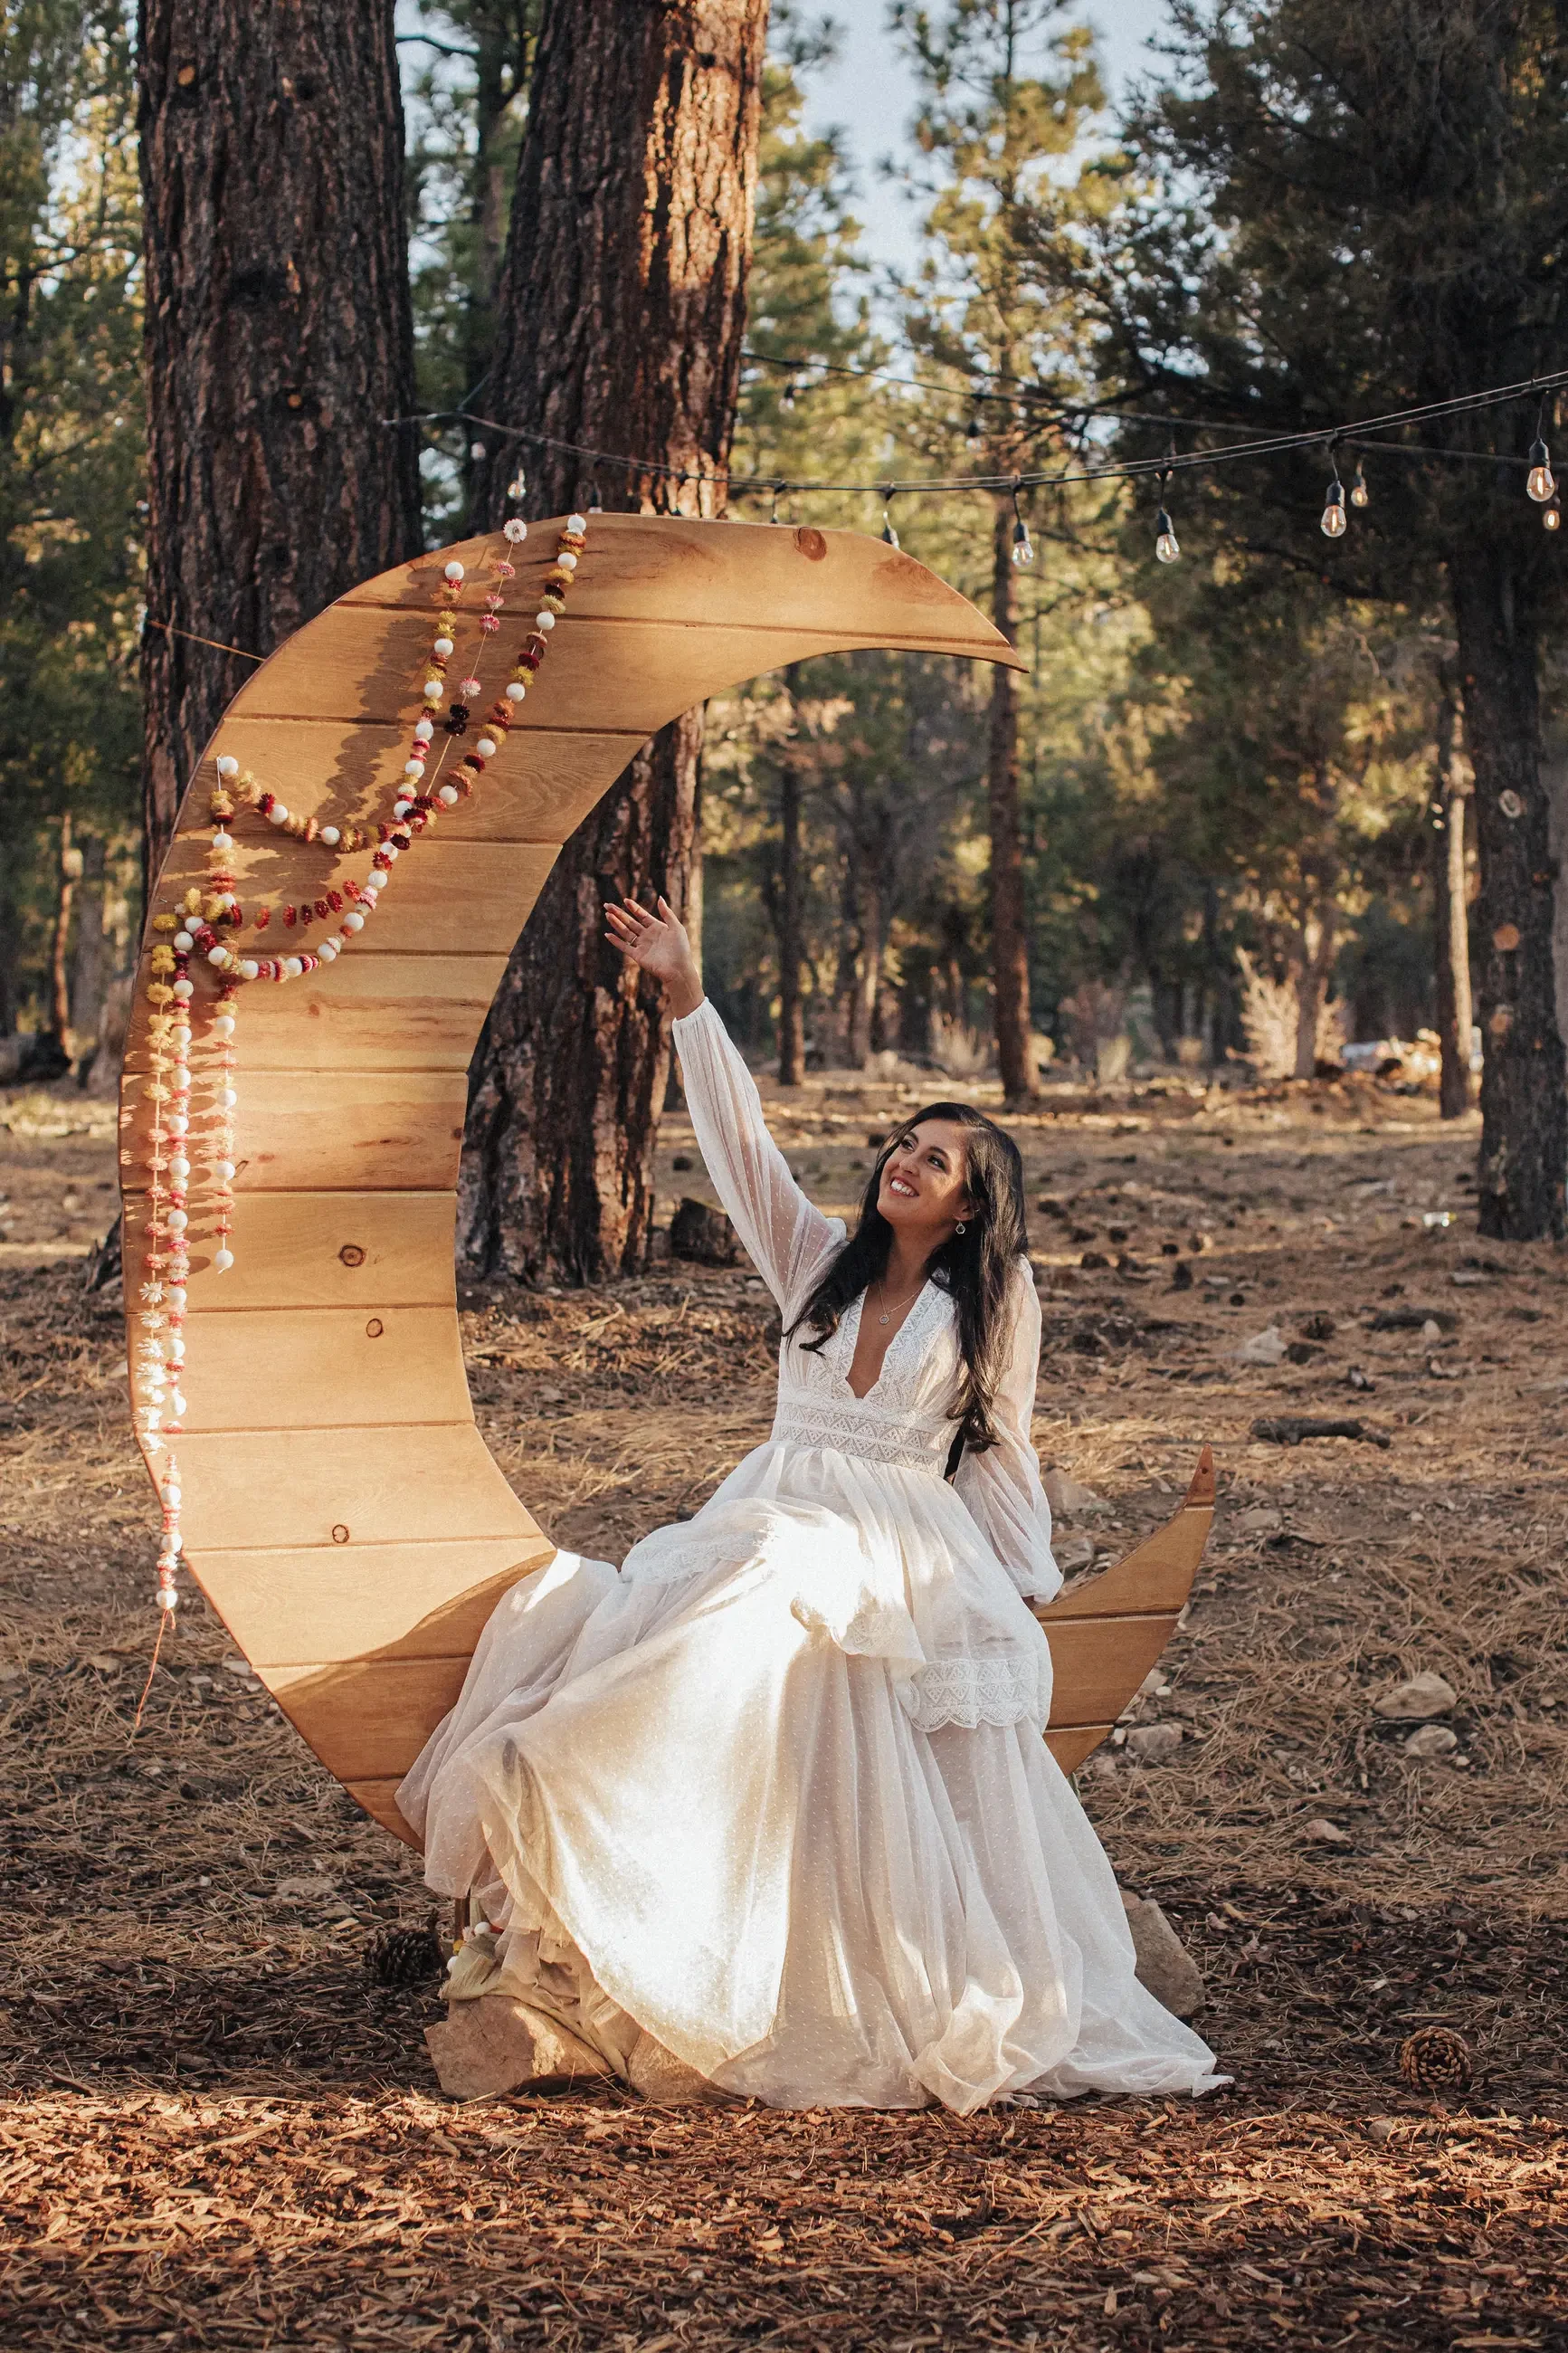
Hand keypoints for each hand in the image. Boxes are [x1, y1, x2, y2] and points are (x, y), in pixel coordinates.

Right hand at [604, 895, 703, 1016]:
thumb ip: (667, 913)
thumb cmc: (680, 948)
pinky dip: (616, 941)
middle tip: (607, 905)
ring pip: (625, 932)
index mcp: (657, 928)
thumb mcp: (676, 927)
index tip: (625, 900)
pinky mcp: (638, 956)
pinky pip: (624, 947)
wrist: (678, 969)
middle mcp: (647, 936)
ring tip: (607, 914)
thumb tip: (660, 898)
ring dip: (616, 923)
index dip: (634, 908)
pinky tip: (607, 934)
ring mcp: (642, 946)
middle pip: (630, 922)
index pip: (642, 915)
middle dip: (619, 913)